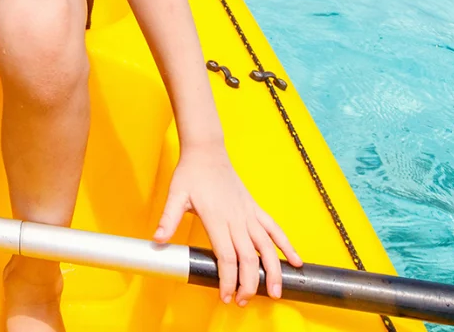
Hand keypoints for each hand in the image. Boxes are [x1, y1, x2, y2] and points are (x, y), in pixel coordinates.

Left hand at [152, 140, 300, 306]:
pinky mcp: (255, 209)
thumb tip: (157, 239)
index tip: (226, 296)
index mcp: (217, 218)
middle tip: (244, 302)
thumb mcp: (175, 195)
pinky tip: (296, 262)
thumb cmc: (191, 173)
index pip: (226, 256)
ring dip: (273, 271)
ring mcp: (248, 214)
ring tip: (276, 292)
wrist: (207, 151)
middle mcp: (236, 218)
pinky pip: (274, 229)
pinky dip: (286, 246)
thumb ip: (168, 219)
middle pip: (248, 257)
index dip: (228, 279)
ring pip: (267, 247)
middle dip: (249, 283)